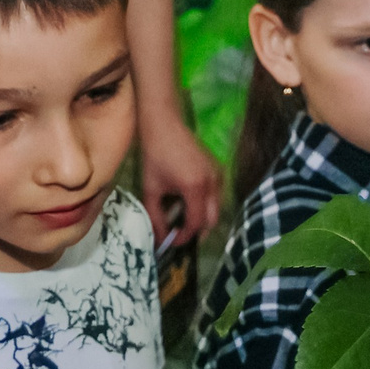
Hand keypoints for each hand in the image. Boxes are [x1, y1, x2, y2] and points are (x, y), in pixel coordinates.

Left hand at [136, 108, 220, 246]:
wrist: (165, 126)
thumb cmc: (154, 155)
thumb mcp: (151, 189)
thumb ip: (156, 216)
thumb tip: (160, 238)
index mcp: (195, 188)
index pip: (195, 223)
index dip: (184, 237)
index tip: (172, 242)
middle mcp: (212, 184)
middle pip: (212, 220)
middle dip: (197, 231)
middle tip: (180, 235)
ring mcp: (218, 176)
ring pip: (216, 209)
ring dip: (202, 218)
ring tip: (182, 219)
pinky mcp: (218, 170)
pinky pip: (216, 196)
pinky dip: (205, 205)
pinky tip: (189, 202)